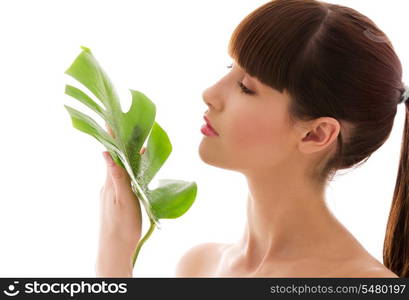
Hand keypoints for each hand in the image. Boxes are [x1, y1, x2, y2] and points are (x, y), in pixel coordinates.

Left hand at [96, 122, 144, 276]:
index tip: (112, 120)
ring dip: (125, 156)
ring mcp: (110, 192)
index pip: (110, 153)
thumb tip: (105, 153)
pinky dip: (127, 169)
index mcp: (110, 182)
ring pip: (118, 168)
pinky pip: (120, 178)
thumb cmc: (122, 226)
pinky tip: (134, 170)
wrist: (114, 249)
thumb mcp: (123, 200)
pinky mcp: (114, 199)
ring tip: (137, 146)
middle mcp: (108, 184)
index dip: (111, 137)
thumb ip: (117, 177)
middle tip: (131, 129)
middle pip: (114, 158)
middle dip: (121, 143)